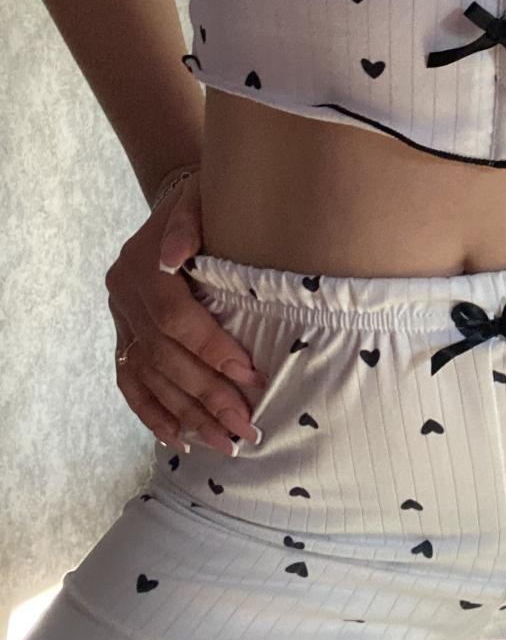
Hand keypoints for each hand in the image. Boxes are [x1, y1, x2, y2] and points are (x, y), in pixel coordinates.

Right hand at [106, 170, 268, 456]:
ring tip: (225, 443)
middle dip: (206, 396)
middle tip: (245, 428)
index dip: (212, 350)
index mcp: (141, 263)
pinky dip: (153, 412)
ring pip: (150, 376)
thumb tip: (175, 256)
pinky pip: (130, 380)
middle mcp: (123, 294)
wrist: (180, 199)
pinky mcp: (122, 333)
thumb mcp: (201, 196)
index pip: (176, 319)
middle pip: (164, 356)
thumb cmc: (207, 199)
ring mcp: (120, 317)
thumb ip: (189, 222)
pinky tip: (179, 439)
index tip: (251, 377)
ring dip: (188, 414)